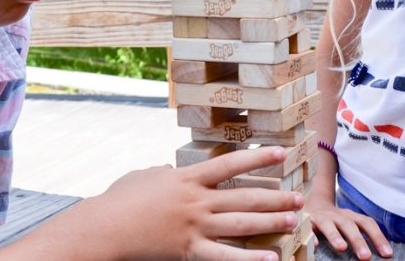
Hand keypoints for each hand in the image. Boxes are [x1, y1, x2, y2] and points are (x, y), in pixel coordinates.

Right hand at [98, 146, 302, 259]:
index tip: (281, 154)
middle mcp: (197, 201)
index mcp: (188, 178)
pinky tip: (271, 260)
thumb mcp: (143, 176)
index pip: (231, 164)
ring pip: (242, 223)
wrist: (106, 227)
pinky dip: (249, 259)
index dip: (258, 158)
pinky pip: (225, 257)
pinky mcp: (189, 250)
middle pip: (245, 197)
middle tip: (298, 198)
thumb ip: (161, 172)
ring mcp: (195, 226)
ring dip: (271, 223)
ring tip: (294, 222)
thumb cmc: (120, 199)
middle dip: (275, 197)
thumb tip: (166, 169)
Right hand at [306, 189, 392, 259]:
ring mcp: (321, 217)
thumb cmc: (335, 222)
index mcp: (351, 217)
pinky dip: (311, 236)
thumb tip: (382, 256)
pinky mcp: (306, 222)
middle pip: (349, 225)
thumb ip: (361, 236)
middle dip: (358, 240)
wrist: (312, 205)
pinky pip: (308, 228)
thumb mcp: (349, 225)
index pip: (367, 224)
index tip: (387, 254)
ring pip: (328, 224)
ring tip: (341, 248)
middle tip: (366, 258)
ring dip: (335, 235)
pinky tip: (314, 245)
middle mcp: (337, 215)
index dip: (378, 237)